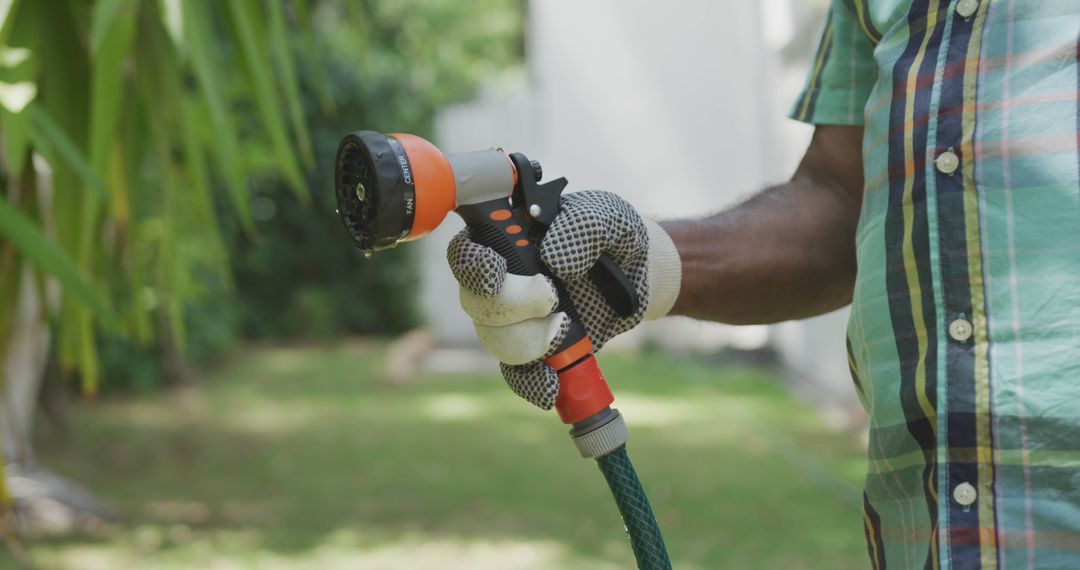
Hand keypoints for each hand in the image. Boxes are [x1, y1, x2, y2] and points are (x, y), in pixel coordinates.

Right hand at [447, 190, 681, 408]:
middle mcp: (500, 279)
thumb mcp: (608, 217)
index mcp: (507, 238)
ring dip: (528, 340)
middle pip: (476, 303)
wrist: (640, 273)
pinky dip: (531, 384)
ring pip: (494, 339)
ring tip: (566, 326)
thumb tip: (554, 262)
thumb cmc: (615, 236)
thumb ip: (582, 226)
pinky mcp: (536, 348)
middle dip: (512, 305)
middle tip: (552, 299)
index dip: (471, 264)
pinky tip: (550, 388)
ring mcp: (515, 317)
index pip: (467, 251)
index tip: (495, 270)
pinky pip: (517, 375)